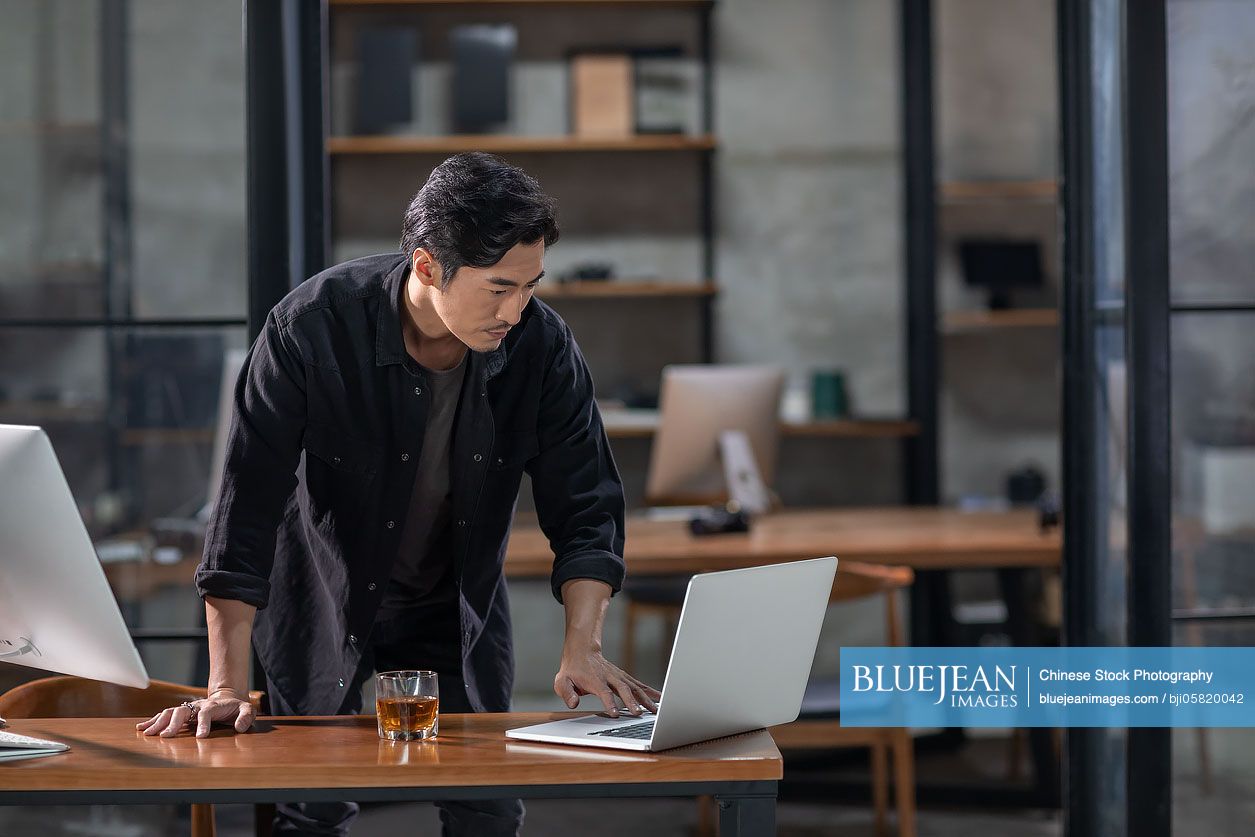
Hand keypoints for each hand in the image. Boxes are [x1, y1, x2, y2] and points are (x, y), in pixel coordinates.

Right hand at [136, 691, 254, 738]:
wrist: (227, 700)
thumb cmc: (236, 708)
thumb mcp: (247, 710)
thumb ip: (246, 717)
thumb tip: (239, 727)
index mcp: (213, 706)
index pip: (206, 713)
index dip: (203, 724)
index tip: (200, 737)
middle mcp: (197, 706)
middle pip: (182, 711)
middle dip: (173, 723)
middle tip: (166, 737)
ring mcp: (188, 709)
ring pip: (170, 712)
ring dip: (158, 722)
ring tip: (147, 732)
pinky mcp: (181, 713)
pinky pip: (165, 715)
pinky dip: (153, 721)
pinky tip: (142, 728)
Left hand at [554, 648, 660, 717]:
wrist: (581, 652)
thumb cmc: (572, 671)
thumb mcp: (562, 681)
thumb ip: (566, 693)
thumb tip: (573, 703)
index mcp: (595, 680)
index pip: (604, 692)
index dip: (610, 703)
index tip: (616, 714)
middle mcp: (610, 677)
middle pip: (623, 689)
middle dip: (632, 702)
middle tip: (639, 714)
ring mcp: (619, 676)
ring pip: (634, 687)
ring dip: (645, 698)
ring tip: (655, 710)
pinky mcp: (624, 677)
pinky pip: (639, 684)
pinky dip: (650, 691)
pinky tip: (659, 698)